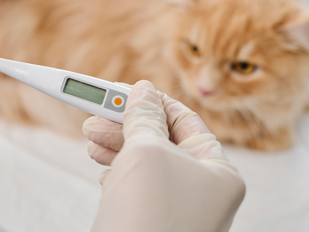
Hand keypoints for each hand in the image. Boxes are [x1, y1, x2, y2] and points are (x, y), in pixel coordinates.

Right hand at [83, 80, 244, 231]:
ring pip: (144, 161)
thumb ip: (144, 116)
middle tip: (96, 112)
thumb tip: (142, 90)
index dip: (152, 100)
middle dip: (124, 123)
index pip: (184, 120)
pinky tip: (104, 167)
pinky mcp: (152, 219)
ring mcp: (177, 207)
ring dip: (115, 144)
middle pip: (160, 139)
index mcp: (217, 171)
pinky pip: (136, 184)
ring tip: (91, 136)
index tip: (122, 89)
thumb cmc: (148, 217)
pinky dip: (117, 170)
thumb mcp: (146, 151)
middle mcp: (201, 189)